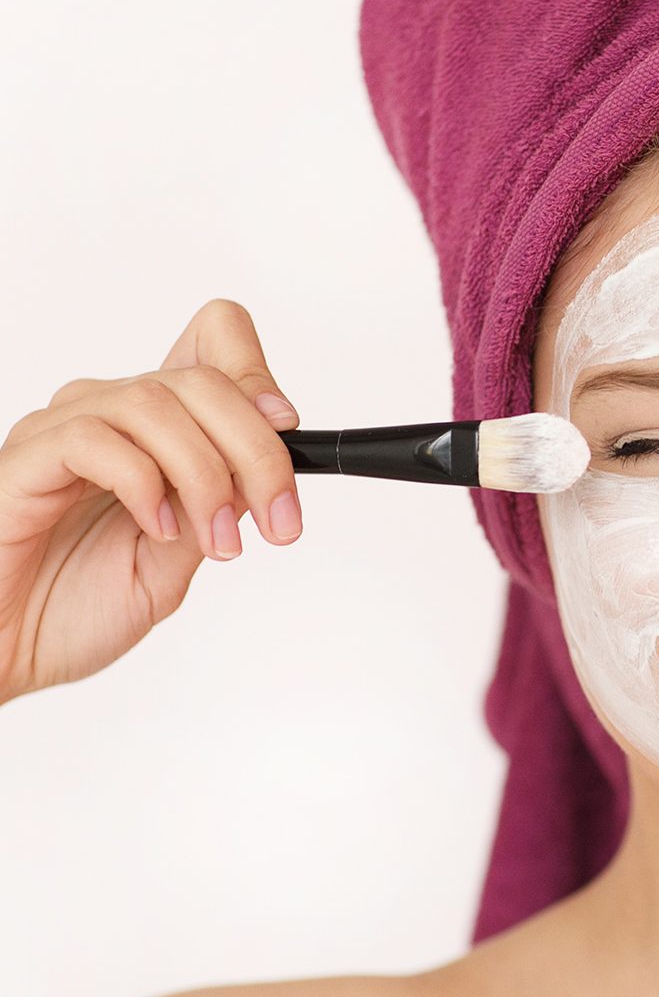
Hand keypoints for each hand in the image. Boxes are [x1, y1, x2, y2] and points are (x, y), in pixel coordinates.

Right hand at [0, 299, 302, 704]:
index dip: (257, 375)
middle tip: (279, 523)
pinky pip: (94, 439)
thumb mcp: (181, 558)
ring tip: (219, 541)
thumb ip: (220, 504)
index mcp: (156, 430)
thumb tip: (268, 468)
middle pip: (203, 380)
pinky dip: (145, 484)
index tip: (291, 433)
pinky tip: (158, 529)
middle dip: (260, 453)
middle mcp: (111, 414)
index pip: (211, 342)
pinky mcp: (26, 460)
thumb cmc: (75, 607)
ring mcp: (64, 431)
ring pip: (156, 403)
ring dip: (208, 476)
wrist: (4, 655)